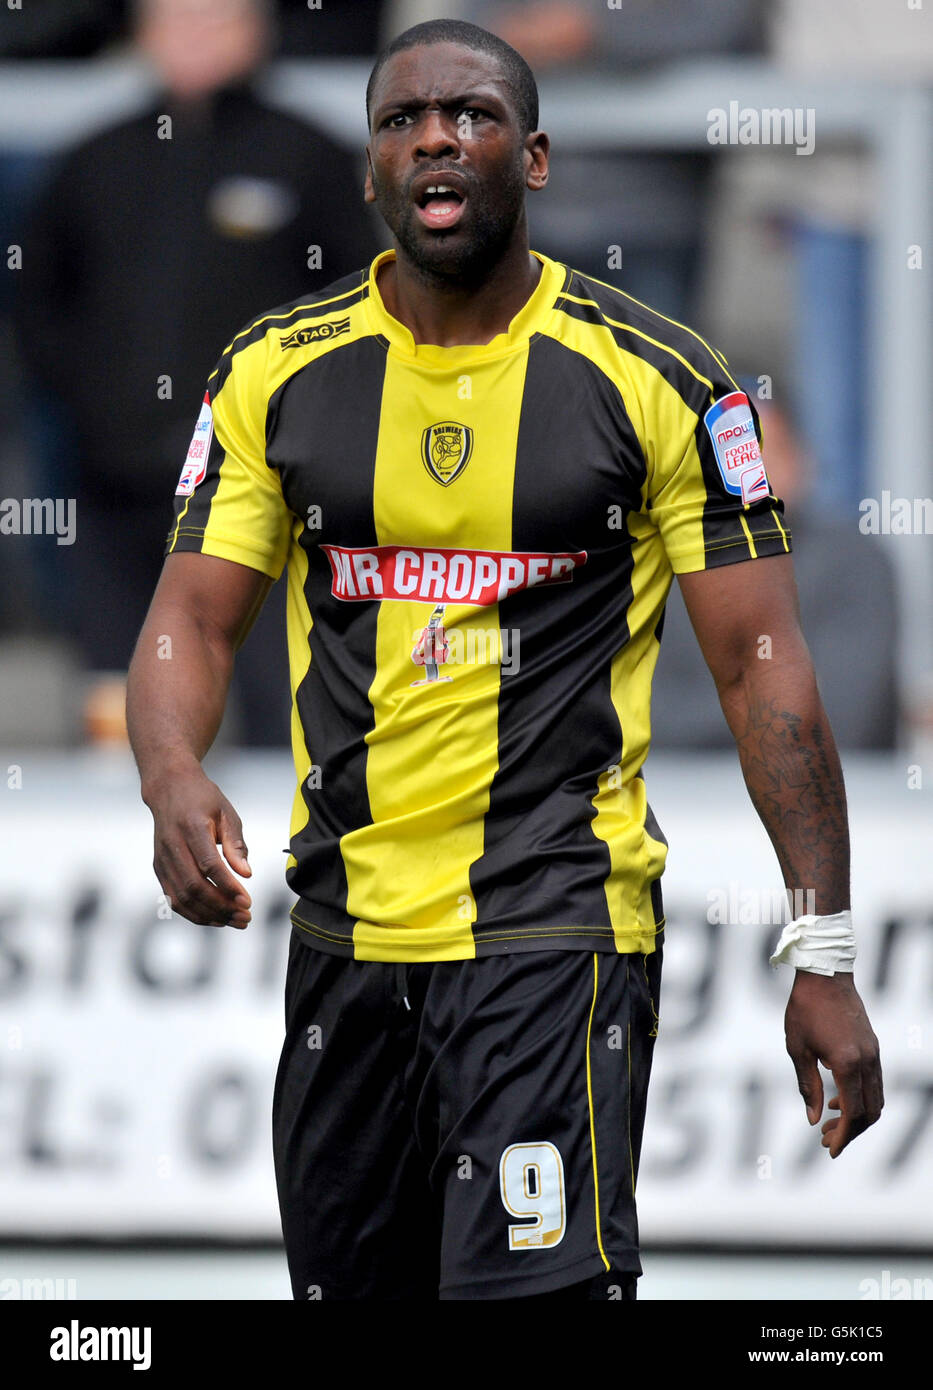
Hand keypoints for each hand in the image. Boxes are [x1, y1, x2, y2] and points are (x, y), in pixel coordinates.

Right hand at [145, 766, 251, 928]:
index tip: (247, 901)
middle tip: (245, 917)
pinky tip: (215, 918)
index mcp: (191, 827)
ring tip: (234, 921)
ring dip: (209, 915)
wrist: (169, 788)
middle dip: (221, 907)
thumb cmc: (202, 799)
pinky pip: (174, 898)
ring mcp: (162, 859)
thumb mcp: (227, 813)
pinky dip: (194, 913)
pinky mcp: (158, 868)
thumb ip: (236, 844)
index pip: (208, 864)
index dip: (227, 886)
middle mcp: (172, 845)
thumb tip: (246, 874)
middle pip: (193, 886)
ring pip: (182, 897)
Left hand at [784, 971, 882, 1156]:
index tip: (830, 1150)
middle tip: (826, 1140)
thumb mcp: (797, 1049)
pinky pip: (873, 1082)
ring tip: (829, 1122)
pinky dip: (860, 1098)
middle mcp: (867, 1061)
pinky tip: (836, 1099)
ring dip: (856, 1116)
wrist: (824, 974)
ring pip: (875, 1099)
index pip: (852, 1113)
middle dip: (850, 1131)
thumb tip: (813, 1119)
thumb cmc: (805, 1009)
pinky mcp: (872, 1047)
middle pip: (869, 1112)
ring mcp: (873, 1054)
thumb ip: (807, 1086)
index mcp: (847, 1064)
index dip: (843, 1136)